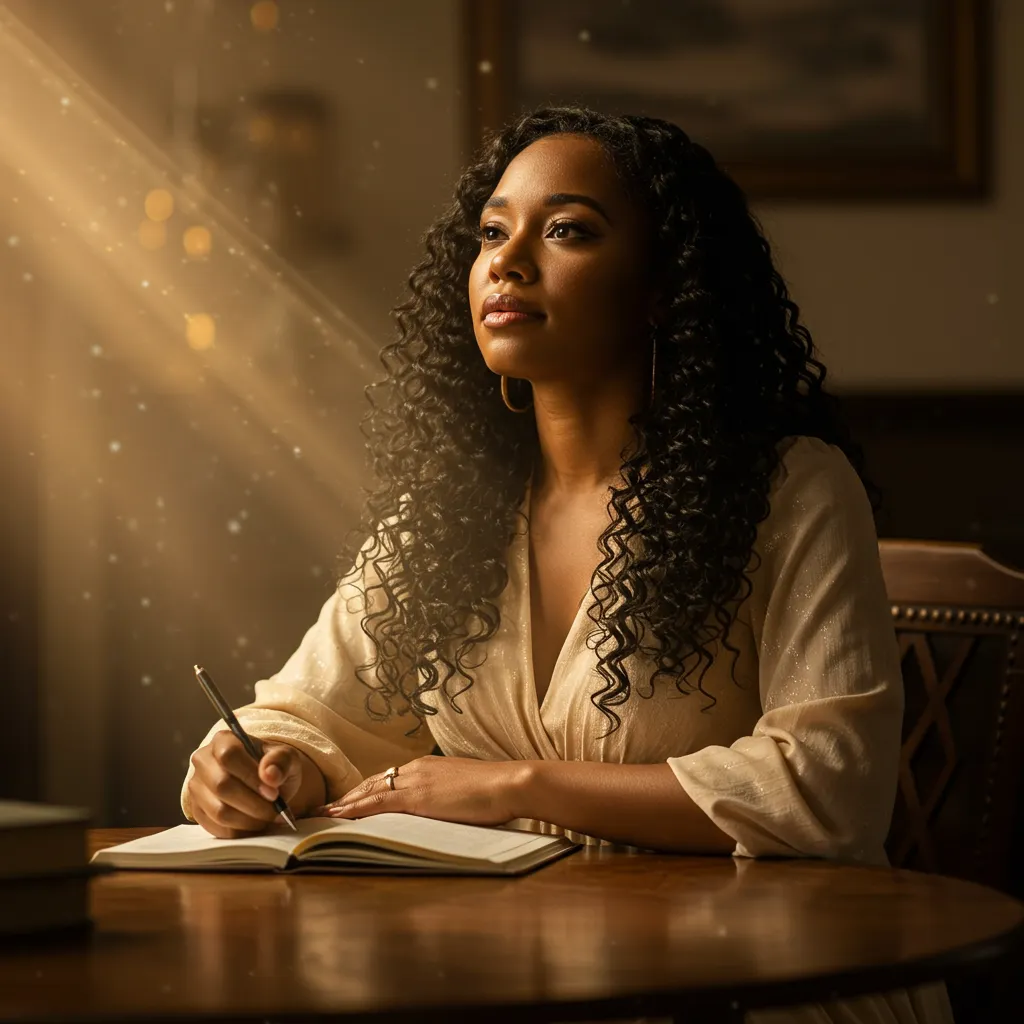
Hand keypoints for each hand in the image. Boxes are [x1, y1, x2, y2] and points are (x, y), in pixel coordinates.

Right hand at [187, 731, 306, 838]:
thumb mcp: (286, 758)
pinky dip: (240, 831)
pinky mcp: (198, 811)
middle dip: (254, 804)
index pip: (228, 756)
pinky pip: (216, 828)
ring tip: (268, 818)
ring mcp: (196, 787)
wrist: (266, 784)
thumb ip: (281, 761)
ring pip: (219, 811)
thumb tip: (270, 775)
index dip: (251, 777)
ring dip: (249, 820)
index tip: (274, 793)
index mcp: (223, 740)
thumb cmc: (274, 767)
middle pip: (222, 786)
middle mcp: (203, 760)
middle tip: (275, 811)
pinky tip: (256, 825)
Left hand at [312, 755, 529, 826]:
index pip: (390, 779)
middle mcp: (417, 769)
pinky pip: (377, 803)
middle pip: (374, 782)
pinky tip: (339, 816)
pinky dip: (355, 809)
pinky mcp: (417, 796)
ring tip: (324, 813)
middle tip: (326, 807)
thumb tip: (441, 809)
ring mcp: (416, 781)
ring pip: (370, 791)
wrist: (509, 784)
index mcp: (429, 767)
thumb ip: (448, 798)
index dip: (367, 790)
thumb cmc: (496, 792)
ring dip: (345, 803)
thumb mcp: (466, 792)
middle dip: (349, 796)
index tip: (350, 799)